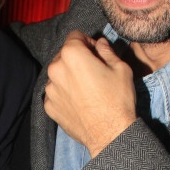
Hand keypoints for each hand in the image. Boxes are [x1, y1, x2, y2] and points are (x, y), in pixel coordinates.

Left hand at [44, 30, 136, 157]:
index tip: (97, 52)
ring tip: (87, 88)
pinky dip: (65, 92)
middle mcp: (56, 69)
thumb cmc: (117, 98)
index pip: (75, 36)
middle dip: (78, 58)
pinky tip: (81, 101)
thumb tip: (100, 43)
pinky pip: (56, 92)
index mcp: (72, 54)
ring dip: (70, 75)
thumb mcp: (120, 67)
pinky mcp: (49, 106)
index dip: (88, 42)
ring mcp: (50, 89)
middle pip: (65, 54)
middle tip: (94, 70)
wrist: (110, 134)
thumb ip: (107, 51)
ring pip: (59, 73)